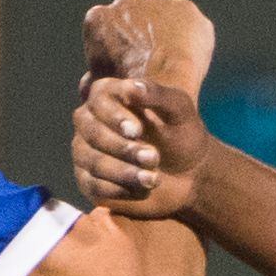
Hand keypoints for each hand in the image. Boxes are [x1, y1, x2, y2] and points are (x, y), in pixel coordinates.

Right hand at [72, 76, 211, 218]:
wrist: (189, 173)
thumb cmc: (181, 133)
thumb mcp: (179, 110)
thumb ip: (157, 95)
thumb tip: (132, 86)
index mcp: (109, 96)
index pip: (99, 98)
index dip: (115, 116)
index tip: (137, 131)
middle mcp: (90, 122)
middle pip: (92, 132)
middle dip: (123, 148)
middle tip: (153, 157)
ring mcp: (86, 152)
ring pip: (92, 161)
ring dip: (123, 172)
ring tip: (153, 178)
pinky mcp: (89, 180)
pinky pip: (93, 185)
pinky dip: (118, 190)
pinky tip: (141, 190)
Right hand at [82, 0, 215, 92]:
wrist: (161, 89)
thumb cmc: (125, 91)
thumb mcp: (97, 85)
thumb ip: (95, 75)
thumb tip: (88, 84)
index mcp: (98, 17)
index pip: (108, 29)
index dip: (119, 47)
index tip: (129, 64)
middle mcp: (125, 2)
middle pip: (135, 17)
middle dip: (141, 33)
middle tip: (151, 60)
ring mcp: (157, 2)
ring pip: (162, 16)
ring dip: (165, 32)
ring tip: (172, 60)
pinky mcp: (186, 9)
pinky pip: (189, 23)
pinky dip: (190, 37)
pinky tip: (189, 58)